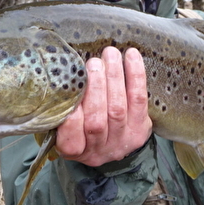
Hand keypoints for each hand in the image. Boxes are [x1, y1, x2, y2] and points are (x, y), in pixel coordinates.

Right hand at [56, 46, 151, 166]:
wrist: (115, 145)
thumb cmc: (83, 127)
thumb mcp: (66, 127)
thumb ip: (63, 108)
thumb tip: (63, 76)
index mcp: (75, 150)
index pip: (71, 139)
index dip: (72, 117)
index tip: (70, 90)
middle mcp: (99, 150)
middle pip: (97, 121)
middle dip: (95, 88)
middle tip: (93, 63)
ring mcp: (122, 140)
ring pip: (118, 108)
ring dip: (114, 77)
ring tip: (110, 54)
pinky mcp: (141, 127)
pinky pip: (139, 99)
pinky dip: (135, 75)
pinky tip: (131, 55)